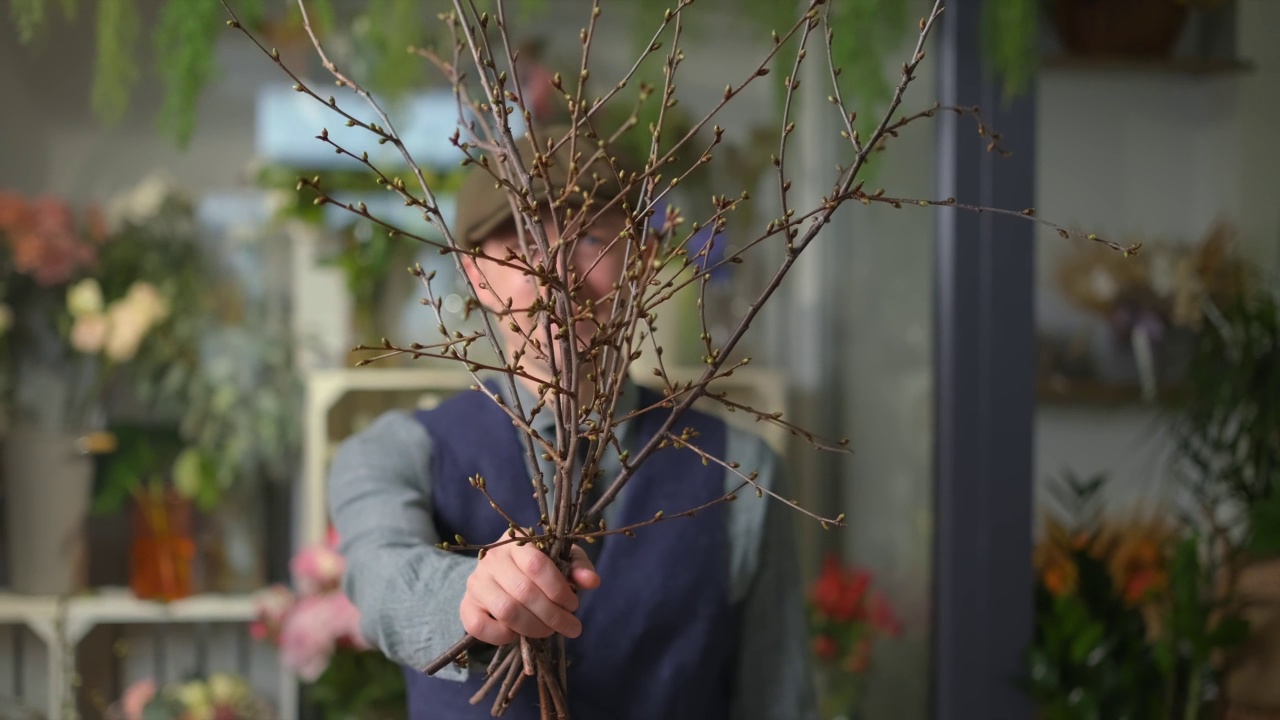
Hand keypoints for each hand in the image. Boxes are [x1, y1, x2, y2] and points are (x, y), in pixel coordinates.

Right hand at [460, 542, 600, 645]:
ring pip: (506, 611)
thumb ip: (578, 568)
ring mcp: (476, 582)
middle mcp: (491, 560)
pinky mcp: (466, 605)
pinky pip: (479, 626)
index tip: (574, 605)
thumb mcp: (562, 560)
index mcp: (516, 542)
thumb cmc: (538, 567)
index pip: (537, 564)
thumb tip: (592, 581)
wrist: (503, 575)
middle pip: (524, 591)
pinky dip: (503, 636)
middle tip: (572, 627)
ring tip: (550, 631)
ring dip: (534, 628)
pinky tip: (519, 635)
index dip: (558, 589)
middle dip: (553, 615)